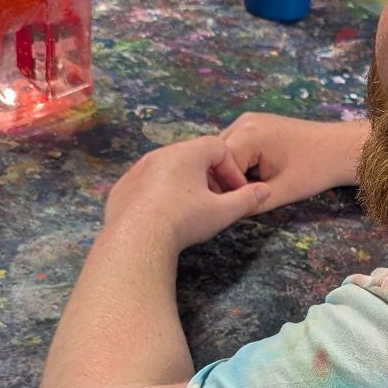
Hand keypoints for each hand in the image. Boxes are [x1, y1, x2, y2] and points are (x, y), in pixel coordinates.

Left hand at [104, 136, 270, 253]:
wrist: (136, 239)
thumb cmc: (184, 220)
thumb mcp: (222, 212)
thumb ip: (246, 199)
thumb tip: (265, 191)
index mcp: (186, 153)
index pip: (217, 147)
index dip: (231, 169)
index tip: (235, 191)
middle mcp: (160, 154)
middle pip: (191, 156)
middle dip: (208, 176)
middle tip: (214, 201)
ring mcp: (137, 169)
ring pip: (167, 169)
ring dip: (183, 184)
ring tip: (189, 210)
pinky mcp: (122, 187)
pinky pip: (146, 184)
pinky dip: (158, 194)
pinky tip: (162, 216)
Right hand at [217, 111, 368, 209]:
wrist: (340, 149)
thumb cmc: (316, 169)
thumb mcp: (281, 192)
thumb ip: (250, 203)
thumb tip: (225, 213)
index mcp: (249, 135)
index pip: (217, 167)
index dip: (224, 190)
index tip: (237, 206)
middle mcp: (244, 122)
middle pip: (217, 158)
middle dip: (225, 181)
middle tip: (239, 202)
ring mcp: (248, 121)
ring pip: (224, 154)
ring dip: (230, 173)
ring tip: (247, 190)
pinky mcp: (254, 125)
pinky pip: (235, 147)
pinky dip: (239, 164)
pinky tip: (252, 178)